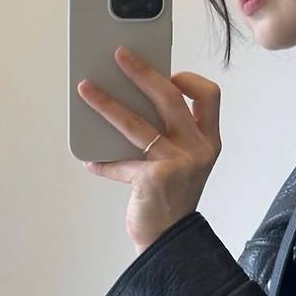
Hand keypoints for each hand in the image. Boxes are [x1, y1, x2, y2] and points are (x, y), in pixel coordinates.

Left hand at [77, 46, 221, 252]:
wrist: (171, 240)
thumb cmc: (172, 199)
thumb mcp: (182, 163)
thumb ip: (167, 136)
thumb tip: (128, 102)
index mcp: (208, 141)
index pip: (209, 96)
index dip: (189, 79)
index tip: (169, 74)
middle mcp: (199, 149)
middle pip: (169, 98)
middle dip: (142, 72)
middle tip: (119, 55)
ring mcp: (179, 163)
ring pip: (137, 124)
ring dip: (106, 104)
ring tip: (85, 90)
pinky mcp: (155, 178)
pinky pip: (121, 161)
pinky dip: (102, 161)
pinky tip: (90, 159)